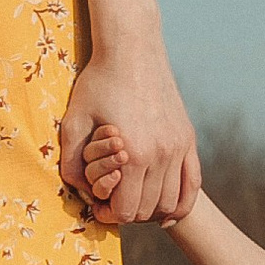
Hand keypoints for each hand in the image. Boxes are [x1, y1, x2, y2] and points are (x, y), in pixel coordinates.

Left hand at [59, 49, 197, 224]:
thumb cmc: (98, 82)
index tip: (100, 207)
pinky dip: (181, 203)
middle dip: (128, 213)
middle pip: (147, 210)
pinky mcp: (187, 138)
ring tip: (135, 200)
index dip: (110, 215)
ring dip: (152, 210)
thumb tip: (81, 194)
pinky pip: (193, 184)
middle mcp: (160, 155)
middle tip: (114, 203)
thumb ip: (72, 162)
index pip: (125, 210)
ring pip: (171, 202)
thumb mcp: (74, 121)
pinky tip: (167, 211)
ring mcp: (178, 147)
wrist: (132, 50)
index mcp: (132, 155)